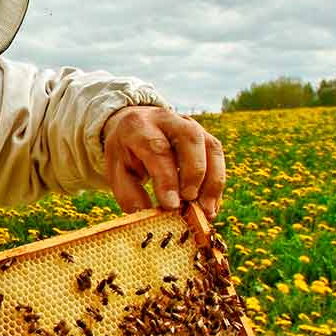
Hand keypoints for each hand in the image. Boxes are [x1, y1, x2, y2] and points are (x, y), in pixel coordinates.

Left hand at [102, 106, 225, 219]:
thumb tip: (149, 216)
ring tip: (206, 210)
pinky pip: (217, 157)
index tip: (172, 205)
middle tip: (189, 202)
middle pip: (190, 138)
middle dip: (193, 173)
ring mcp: (190, 124)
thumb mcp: (118, 171)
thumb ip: (130, 193)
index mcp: (139, 126)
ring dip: (212, 181)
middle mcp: (167, 119)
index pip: (157, 149)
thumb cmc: (126, 154)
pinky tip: (210, 205)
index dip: (167, 178)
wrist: (134, 128)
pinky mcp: (205, 135)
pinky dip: (216, 183)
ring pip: (210, 147)